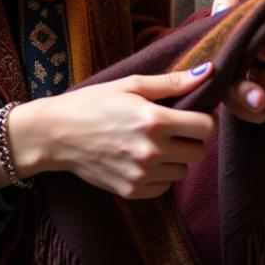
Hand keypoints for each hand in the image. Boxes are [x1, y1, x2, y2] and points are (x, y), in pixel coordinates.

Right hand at [0, 65, 216, 198]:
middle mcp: (151, 151)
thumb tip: (207, 72)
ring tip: (151, 142)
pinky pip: (164, 186)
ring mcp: (142, 174)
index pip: (205, 128)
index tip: (190, 114)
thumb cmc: (93, 102)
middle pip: (198, 152)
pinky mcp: (132, 191)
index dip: (202, 118)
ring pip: (182, 171)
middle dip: (190, 138)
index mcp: (154, 120)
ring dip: (175, 157)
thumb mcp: (131, 84)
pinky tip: (141, 158)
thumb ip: (171, 82)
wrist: (57, 134)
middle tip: (170, 127)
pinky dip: (159, 174)